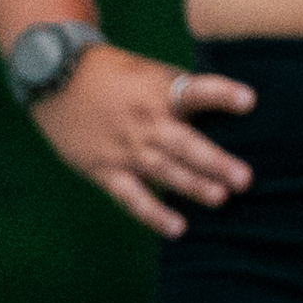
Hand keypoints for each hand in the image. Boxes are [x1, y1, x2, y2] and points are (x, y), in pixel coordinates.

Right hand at [31, 47, 258, 235]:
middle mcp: (144, 121)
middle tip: (244, 179)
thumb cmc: (112, 75)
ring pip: (163, 171)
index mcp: (158, 92)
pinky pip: (132, 195)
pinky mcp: (104, 169)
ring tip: (220, 198)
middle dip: (215, 162)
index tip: (249, 100)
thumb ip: (182, 95)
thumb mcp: (148, 73)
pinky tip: (177, 229)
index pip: (195, 91)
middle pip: (184, 144)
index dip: (222, 94)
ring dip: (192, 186)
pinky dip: (153, 213)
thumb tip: (229, 114)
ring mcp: (124, 147)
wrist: (53, 77)